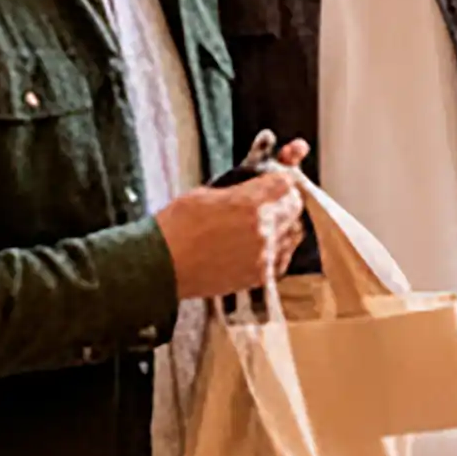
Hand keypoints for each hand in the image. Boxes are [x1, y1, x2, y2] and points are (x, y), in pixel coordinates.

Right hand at [157, 160, 307, 299]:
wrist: (161, 266)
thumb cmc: (176, 227)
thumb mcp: (206, 193)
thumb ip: (239, 187)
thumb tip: (259, 181)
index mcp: (249, 204)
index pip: (287, 183)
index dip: (279, 180)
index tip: (272, 181)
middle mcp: (263, 230)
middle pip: (295, 207)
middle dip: (284, 200)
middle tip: (270, 200)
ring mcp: (265, 255)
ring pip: (294, 233)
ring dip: (284, 224)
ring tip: (265, 222)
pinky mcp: (261, 276)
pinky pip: (284, 256)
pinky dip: (278, 248)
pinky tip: (260, 245)